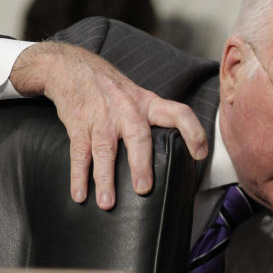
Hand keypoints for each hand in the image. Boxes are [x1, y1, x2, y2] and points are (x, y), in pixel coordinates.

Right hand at [10, 42, 207, 209]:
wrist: (73, 68)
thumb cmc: (113, 90)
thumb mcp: (139, 96)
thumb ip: (155, 120)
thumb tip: (178, 154)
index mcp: (148, 104)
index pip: (178, 113)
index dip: (193, 132)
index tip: (200, 154)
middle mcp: (127, 110)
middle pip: (138, 137)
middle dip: (140, 164)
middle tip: (143, 189)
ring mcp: (102, 119)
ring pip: (104, 150)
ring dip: (105, 178)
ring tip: (108, 203)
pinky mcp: (79, 126)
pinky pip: (79, 154)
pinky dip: (78, 177)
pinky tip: (80, 195)